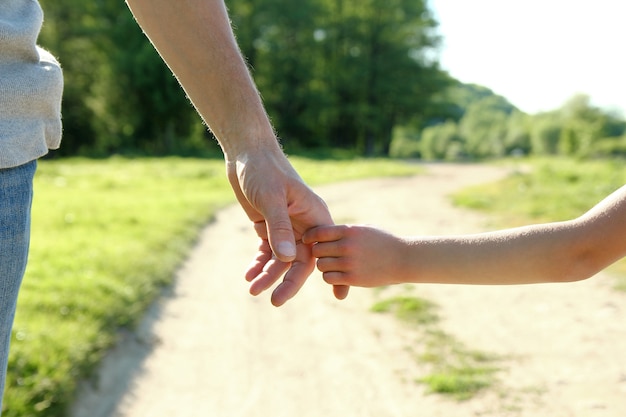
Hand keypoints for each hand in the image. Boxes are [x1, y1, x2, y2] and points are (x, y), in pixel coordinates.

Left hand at [227, 148, 349, 305]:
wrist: (246, 153)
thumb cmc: (263, 169)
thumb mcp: (271, 198)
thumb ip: (280, 228)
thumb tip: (288, 259)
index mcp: (314, 215)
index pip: (324, 250)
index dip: (330, 274)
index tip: (340, 296)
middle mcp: (303, 224)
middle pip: (300, 260)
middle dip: (288, 281)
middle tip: (275, 302)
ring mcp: (286, 226)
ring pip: (281, 259)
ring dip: (268, 274)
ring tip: (252, 289)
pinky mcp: (269, 225)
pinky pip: (267, 251)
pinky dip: (258, 263)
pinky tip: (249, 275)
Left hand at [303, 225, 406, 287]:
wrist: (402, 259)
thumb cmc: (382, 241)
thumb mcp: (363, 230)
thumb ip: (343, 231)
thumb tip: (319, 234)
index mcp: (349, 231)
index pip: (319, 232)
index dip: (310, 236)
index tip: (308, 240)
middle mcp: (347, 246)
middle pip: (317, 250)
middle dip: (319, 252)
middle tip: (324, 254)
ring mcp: (349, 263)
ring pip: (321, 265)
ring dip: (324, 266)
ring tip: (333, 264)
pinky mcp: (353, 278)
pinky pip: (329, 278)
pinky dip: (330, 277)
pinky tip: (338, 274)